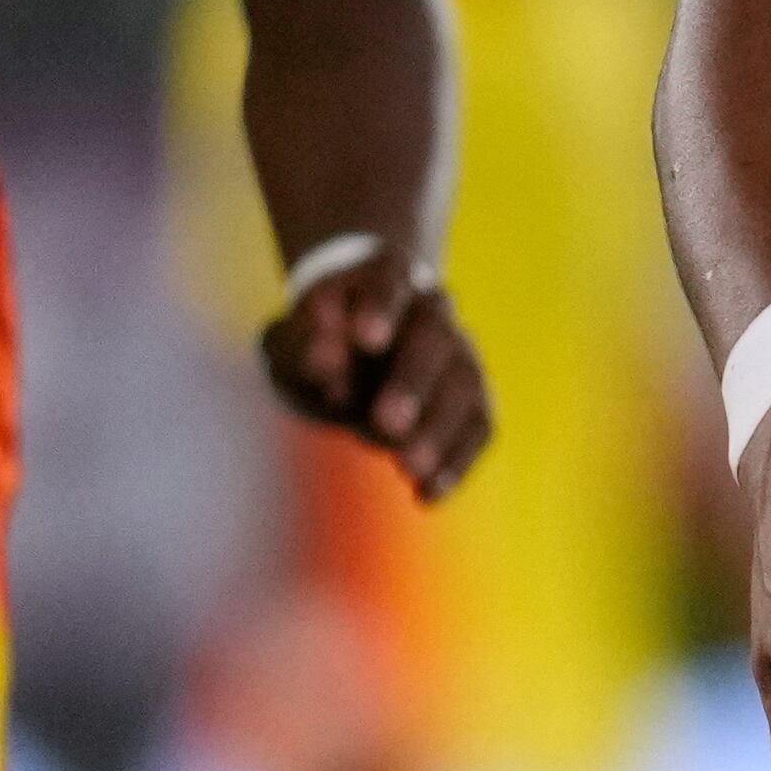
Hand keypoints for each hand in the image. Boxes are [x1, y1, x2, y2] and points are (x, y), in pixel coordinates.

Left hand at [259, 264, 494, 501]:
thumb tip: (329, 366)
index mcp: (385, 276)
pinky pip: (477, 425)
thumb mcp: (293, 335)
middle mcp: (432, 309)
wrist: (361, 337)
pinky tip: (428, 493)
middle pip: (433, 337)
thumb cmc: (319, 335)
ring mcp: (458, 352)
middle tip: (386, 423)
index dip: (381, 307)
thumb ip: (305, 344)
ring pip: (463, 384)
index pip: (387, 282)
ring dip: (440, 428)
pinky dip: (458, 460)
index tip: (367, 338)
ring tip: (409, 467)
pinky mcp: (472, 396)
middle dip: (412, 382)